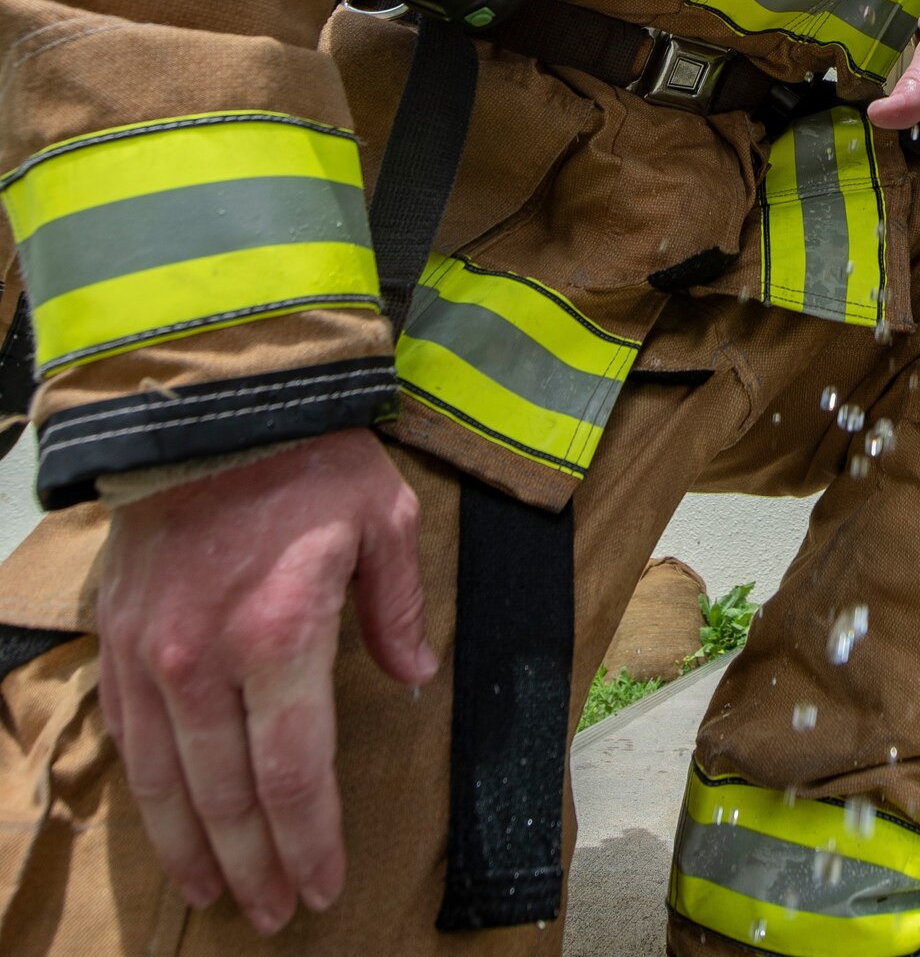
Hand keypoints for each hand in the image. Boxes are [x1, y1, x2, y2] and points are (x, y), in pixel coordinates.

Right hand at [97, 428, 436, 933]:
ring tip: (215, 893)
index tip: (324, 886)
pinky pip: (125, 733)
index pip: (295, 774)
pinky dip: (146, 787)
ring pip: (165, 782)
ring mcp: (150, 653)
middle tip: (274, 914)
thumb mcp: (383, 518)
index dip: (311, 842)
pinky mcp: (116, 635)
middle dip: (254, 867)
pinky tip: (165, 816)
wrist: (208, 403)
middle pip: (229, 797)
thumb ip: (396, 608)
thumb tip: (414, 678)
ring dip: (192, 847)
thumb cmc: (307, 457)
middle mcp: (205, 660)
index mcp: (280, 636)